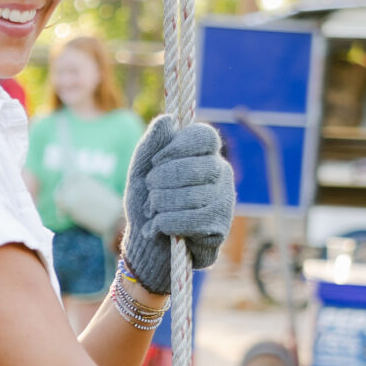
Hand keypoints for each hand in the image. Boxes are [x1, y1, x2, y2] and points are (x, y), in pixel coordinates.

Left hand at [120, 115, 233, 294]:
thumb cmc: (147, 203)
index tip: (156, 162)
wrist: (147, 245)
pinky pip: (193, 219)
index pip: (204, 136)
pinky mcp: (221, 225)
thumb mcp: (141, 171)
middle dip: (161, 181)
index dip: (176, 148)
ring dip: (160, 205)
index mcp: (205, 154)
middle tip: (150, 193)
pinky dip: (166, 223)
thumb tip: (167, 119)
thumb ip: (151, 145)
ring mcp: (225, 199)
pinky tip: (158, 227)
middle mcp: (221, 173)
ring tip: (153, 211)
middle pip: (194, 166)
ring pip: (192, 194)